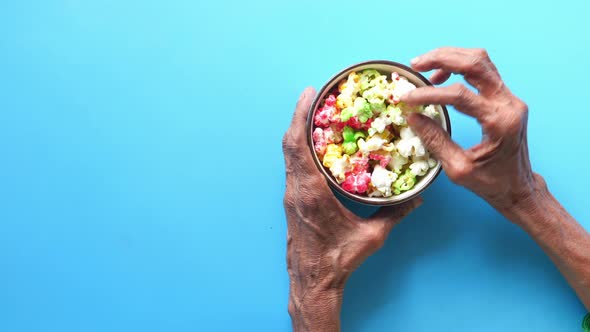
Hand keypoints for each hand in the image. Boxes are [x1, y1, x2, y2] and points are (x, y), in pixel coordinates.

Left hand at [282, 87, 420, 330]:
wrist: (313, 281)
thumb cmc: (339, 259)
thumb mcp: (372, 236)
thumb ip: (395, 214)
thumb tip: (417, 197)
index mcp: (311, 192)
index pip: (298, 146)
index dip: (300, 117)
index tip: (309, 94)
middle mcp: (296, 189)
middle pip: (290, 144)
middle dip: (299, 116)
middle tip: (314, 95)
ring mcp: (291, 195)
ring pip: (289, 154)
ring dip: (299, 131)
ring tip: (315, 113)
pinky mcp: (293, 201)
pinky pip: (293, 166)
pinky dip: (300, 148)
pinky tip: (315, 144)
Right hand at [401, 47, 541, 214]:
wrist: (518, 187)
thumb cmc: (491, 184)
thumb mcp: (458, 168)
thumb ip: (435, 140)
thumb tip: (413, 117)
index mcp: (499, 122)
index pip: (460, 96)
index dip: (430, 93)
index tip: (407, 98)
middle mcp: (509, 104)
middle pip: (476, 64)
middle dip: (443, 58)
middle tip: (415, 64)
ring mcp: (510, 98)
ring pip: (481, 61)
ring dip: (451, 58)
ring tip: (424, 66)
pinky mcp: (506, 98)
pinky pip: (483, 72)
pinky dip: (460, 67)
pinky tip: (441, 77)